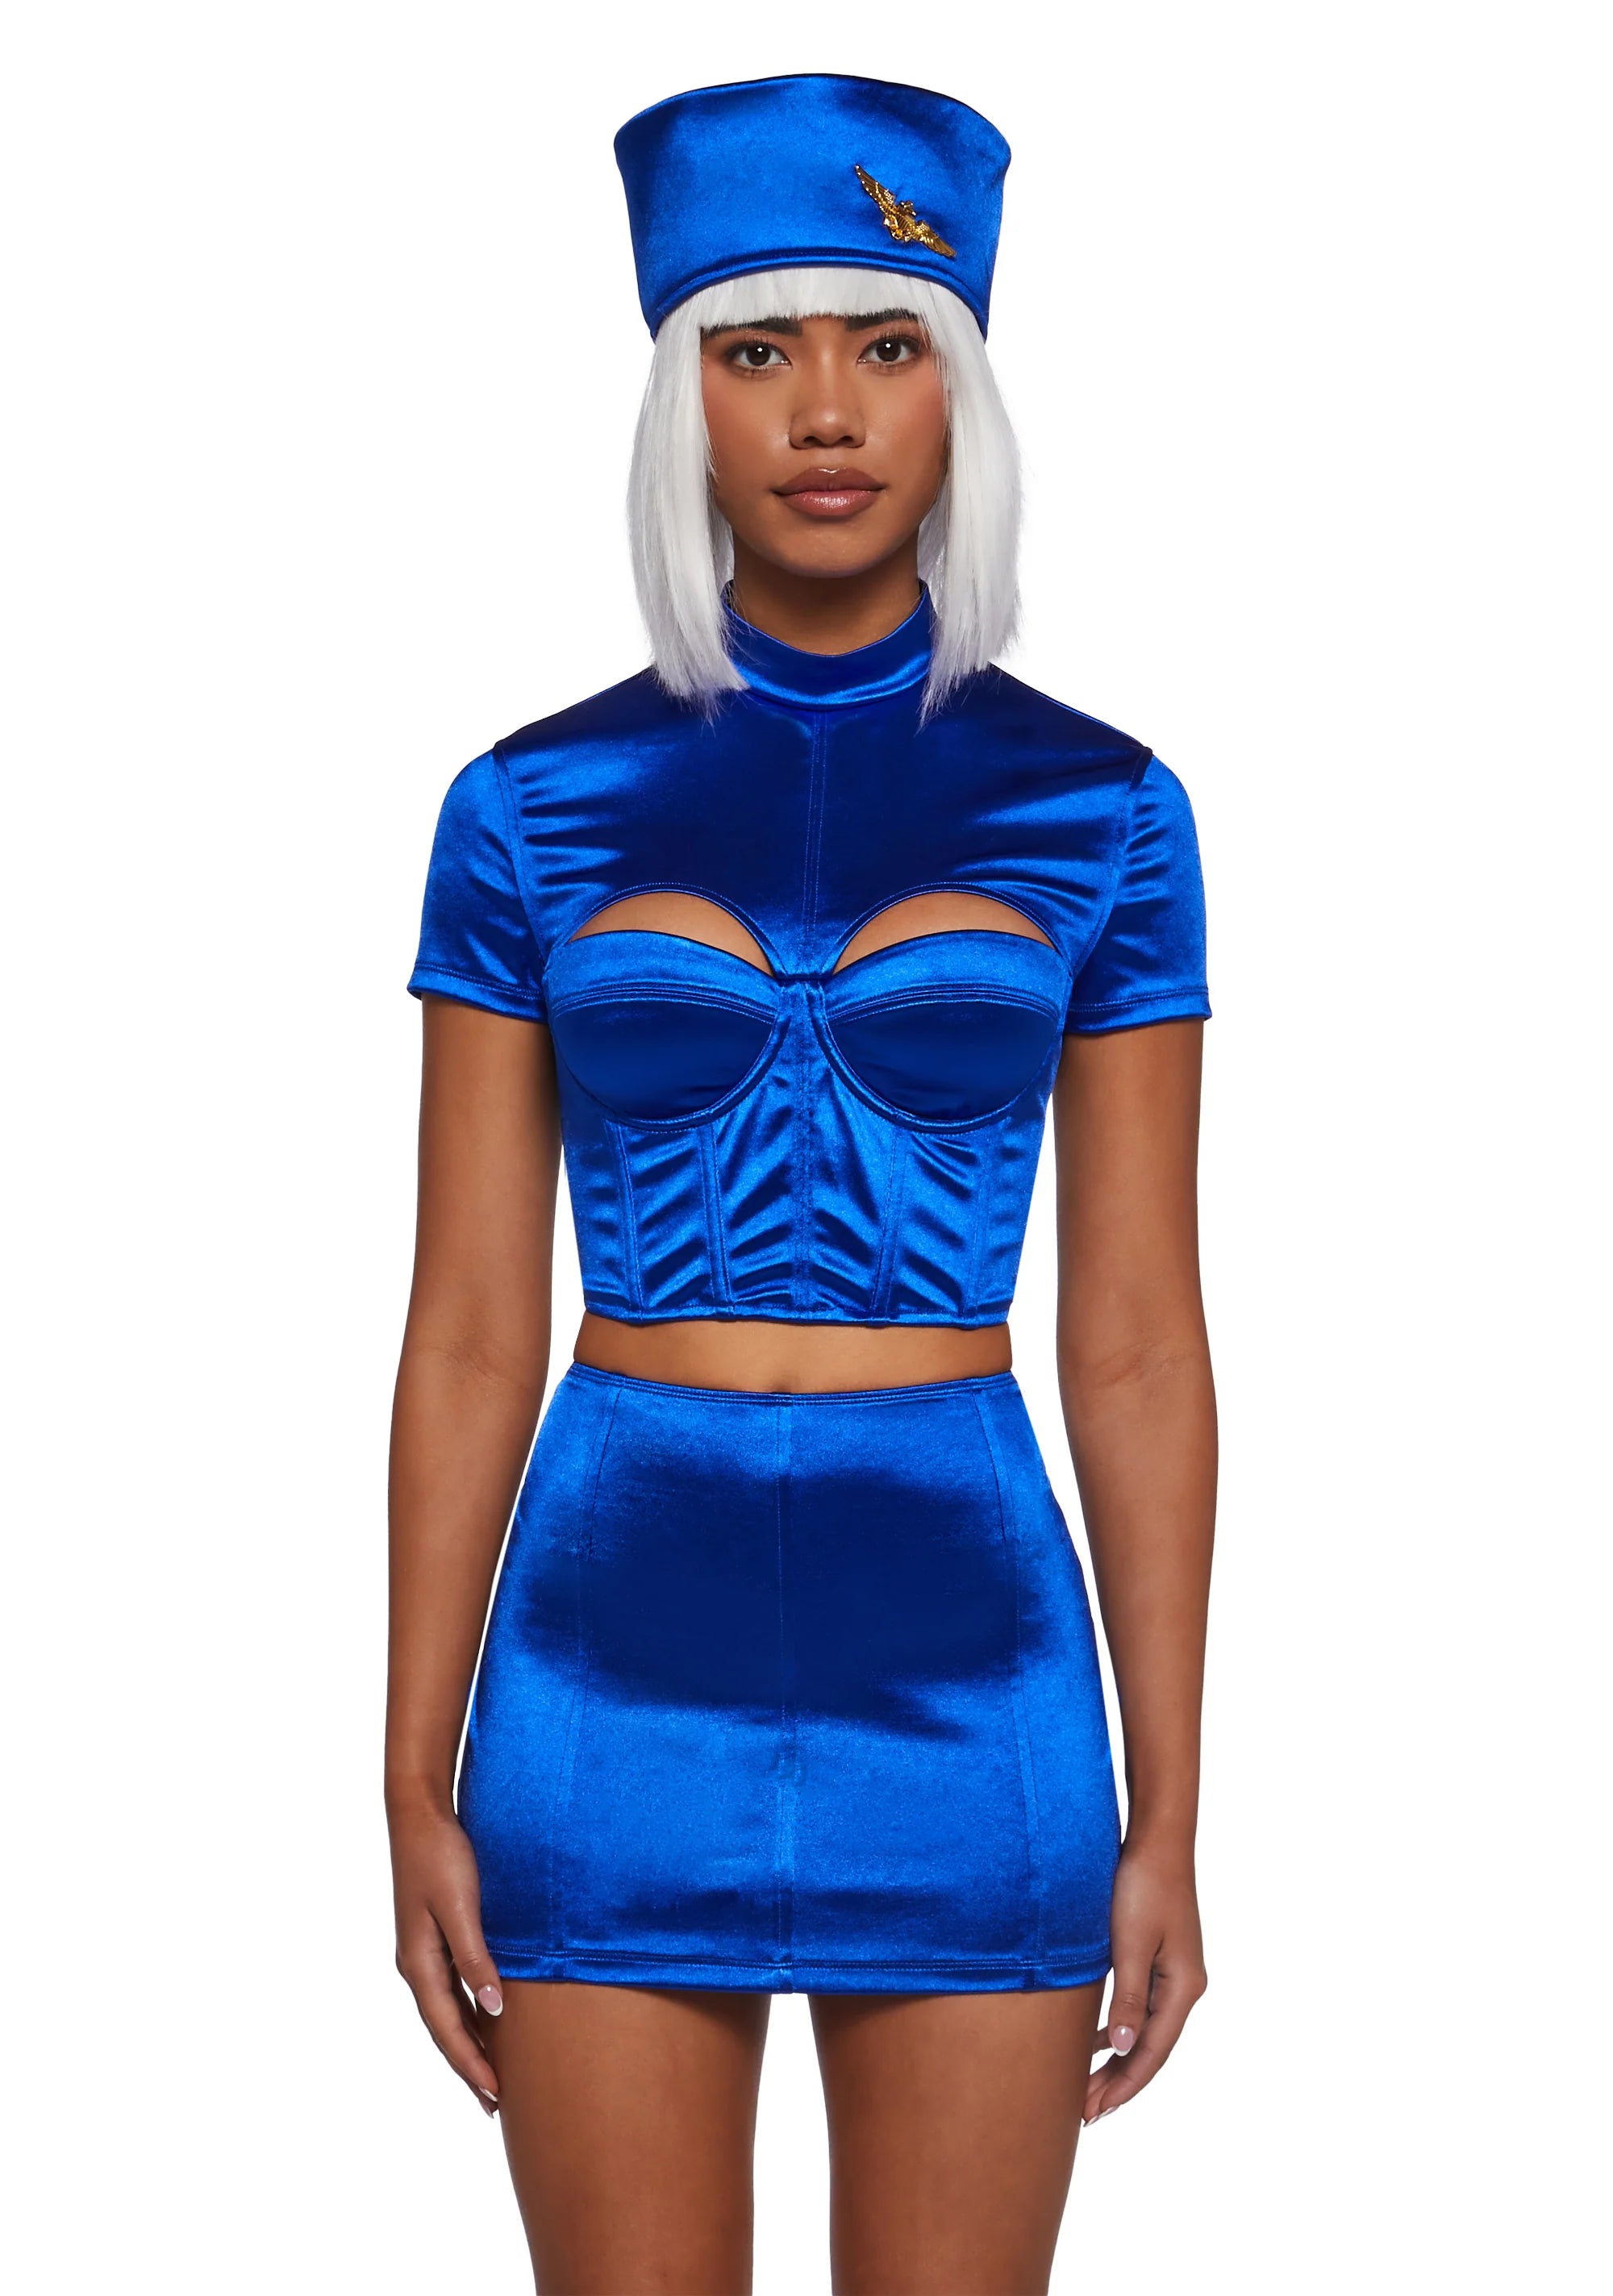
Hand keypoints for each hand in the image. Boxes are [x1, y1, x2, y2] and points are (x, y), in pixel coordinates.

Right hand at [390, 1799, 504, 2114]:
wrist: (418, 1814)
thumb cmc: (441, 1856)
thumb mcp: (461, 1908)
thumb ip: (476, 1959)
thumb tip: (493, 2009)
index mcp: (419, 1963)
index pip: (447, 2029)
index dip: (471, 2064)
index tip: (495, 2096)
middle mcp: (416, 1964)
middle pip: (442, 2028)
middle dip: (467, 2066)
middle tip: (494, 2103)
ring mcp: (422, 1951)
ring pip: (445, 2011)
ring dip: (465, 2042)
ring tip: (489, 2073)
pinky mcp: (432, 1935)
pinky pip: (449, 1988)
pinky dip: (465, 2012)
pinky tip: (483, 2017)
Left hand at [1085, 1836, 1206, 2122]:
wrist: (1158, 1841)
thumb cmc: (1143, 1887)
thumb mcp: (1130, 1946)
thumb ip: (1127, 2000)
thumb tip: (1122, 2049)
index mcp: (1183, 1989)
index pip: (1151, 2053)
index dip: (1123, 2086)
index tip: (1094, 2113)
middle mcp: (1184, 1987)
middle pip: (1150, 2048)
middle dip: (1117, 2081)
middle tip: (1083, 2112)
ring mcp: (1174, 1973)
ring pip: (1144, 2031)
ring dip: (1117, 2059)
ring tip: (1086, 2087)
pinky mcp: (1159, 1958)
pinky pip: (1140, 2009)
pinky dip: (1119, 2030)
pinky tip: (1097, 2040)